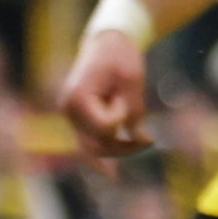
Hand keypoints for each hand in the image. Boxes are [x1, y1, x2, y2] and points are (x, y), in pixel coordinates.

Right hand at [56, 26, 153, 163]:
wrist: (107, 43)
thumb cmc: (120, 56)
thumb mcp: (132, 79)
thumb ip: (134, 110)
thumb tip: (139, 139)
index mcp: (77, 97)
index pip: (104, 126)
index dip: (121, 117)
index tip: (124, 97)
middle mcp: (69, 110)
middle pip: (96, 145)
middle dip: (124, 147)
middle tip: (149, 140)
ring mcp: (72, 117)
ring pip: (93, 149)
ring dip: (118, 150)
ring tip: (144, 143)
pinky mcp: (81, 120)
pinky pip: (90, 144)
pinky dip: (103, 156)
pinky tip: (112, 175)